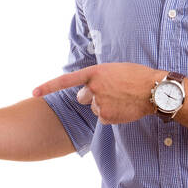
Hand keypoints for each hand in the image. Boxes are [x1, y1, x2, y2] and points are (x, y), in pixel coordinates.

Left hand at [32, 63, 160, 124]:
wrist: (154, 90)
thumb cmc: (137, 76)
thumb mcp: (114, 70)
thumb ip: (97, 79)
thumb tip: (85, 96)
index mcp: (94, 72)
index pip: (65, 81)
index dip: (48, 87)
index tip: (34, 93)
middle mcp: (93, 88)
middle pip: (83, 98)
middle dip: (92, 97)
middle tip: (112, 92)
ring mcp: (99, 103)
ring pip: (95, 109)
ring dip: (105, 105)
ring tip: (122, 99)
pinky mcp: (106, 117)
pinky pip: (103, 118)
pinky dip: (112, 115)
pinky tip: (124, 108)